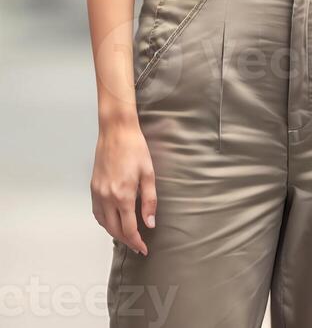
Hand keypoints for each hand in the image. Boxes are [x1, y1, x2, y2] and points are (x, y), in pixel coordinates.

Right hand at [91, 120, 156, 255]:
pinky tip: (112, 220)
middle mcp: (107, 197)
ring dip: (114, 232)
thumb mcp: (148, 174)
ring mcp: (98, 192)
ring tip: (127, 236)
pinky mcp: (93, 187)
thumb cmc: (135, 148)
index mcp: (122, 195)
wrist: (116, 131)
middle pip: (115, 229)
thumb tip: (149, 223)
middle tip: (138, 245)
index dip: (137, 242)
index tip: (144, 249)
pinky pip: (96, 212)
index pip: (129, 229)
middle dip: (127, 240)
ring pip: (103, 223)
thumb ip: (149, 201)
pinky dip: (104, 221)